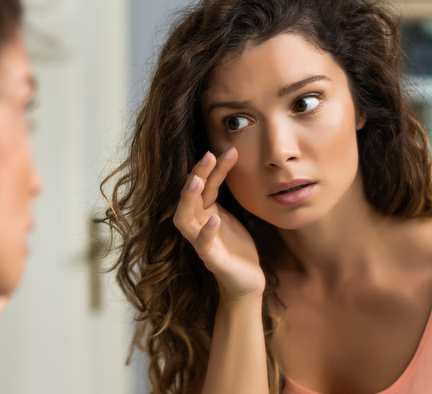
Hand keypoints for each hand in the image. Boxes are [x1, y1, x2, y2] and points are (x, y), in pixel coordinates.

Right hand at [173, 148, 264, 299]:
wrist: (246, 280)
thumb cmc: (235, 246)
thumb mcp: (229, 215)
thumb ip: (221, 195)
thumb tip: (225, 162)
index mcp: (203, 212)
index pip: (204, 185)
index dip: (213, 168)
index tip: (228, 150)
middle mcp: (197, 224)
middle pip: (190, 196)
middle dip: (197, 175)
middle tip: (209, 155)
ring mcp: (201, 242)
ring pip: (185, 219)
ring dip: (189, 199)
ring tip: (198, 181)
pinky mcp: (211, 260)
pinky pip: (204, 244)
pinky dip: (206, 231)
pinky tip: (213, 219)